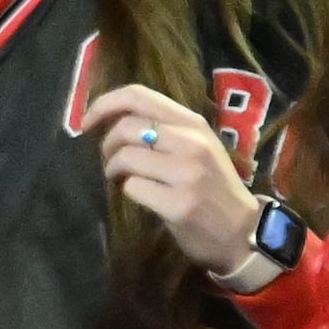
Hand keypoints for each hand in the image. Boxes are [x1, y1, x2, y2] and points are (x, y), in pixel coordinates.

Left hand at [82, 83, 260, 276]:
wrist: (242, 232)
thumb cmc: (213, 187)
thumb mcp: (198, 147)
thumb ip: (163, 129)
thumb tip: (112, 119)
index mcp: (194, 124)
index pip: (138, 95)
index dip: (104, 104)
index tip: (86, 122)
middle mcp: (192, 143)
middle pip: (125, 128)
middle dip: (107, 146)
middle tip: (111, 162)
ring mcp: (186, 174)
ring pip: (125, 157)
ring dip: (113, 170)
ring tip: (122, 179)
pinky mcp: (178, 204)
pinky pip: (131, 187)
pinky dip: (126, 192)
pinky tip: (139, 197)